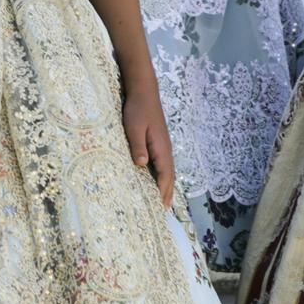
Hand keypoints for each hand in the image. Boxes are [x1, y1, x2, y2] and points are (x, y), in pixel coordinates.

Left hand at [121, 81, 174, 207]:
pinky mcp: (158, 142)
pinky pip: (163, 164)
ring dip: (166, 186)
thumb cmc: (137, 109)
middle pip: (169, 176)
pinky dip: (162, 176)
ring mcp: (163, 146)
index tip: (160, 207)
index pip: (164, 175)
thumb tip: (141, 165)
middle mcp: (165, 150)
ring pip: (167, 171)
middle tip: (164, 211)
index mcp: (161, 149)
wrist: (144, 92)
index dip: (163, 192)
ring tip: (163, 201)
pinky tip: (157, 179)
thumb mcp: (134, 127)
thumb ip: (137, 145)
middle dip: (167, 193)